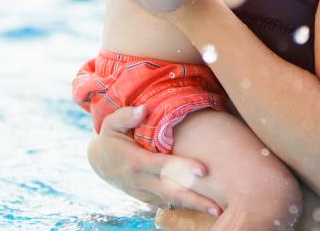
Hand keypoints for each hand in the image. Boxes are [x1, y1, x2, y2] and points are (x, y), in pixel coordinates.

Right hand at [86, 105, 220, 217]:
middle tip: (218, 205)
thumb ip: (127, 116)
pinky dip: (186, 207)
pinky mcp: (148, 199)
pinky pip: (169, 204)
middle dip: (195, 199)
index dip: (183, 168)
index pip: (162, 166)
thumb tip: (144, 109)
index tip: (204, 170)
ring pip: (172, 201)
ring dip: (194, 207)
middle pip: (171, 192)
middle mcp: (141, 181)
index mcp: (135, 162)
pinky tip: (204, 208)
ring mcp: (145, 193)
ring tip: (218, 210)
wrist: (101, 162)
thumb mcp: (111, 123)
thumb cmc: (111, 137)